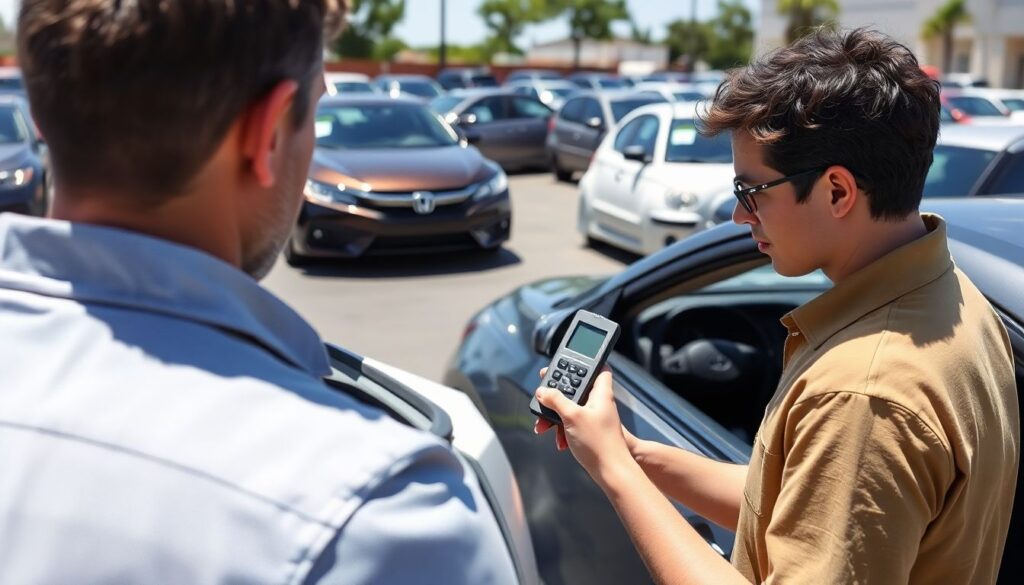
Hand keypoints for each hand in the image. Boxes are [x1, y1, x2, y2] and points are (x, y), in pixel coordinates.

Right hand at [532, 366, 634, 480]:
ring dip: (556, 415)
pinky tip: (558, 439)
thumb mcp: (572, 416)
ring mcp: (594, 417)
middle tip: (545, 394)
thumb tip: (543, 391)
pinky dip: (562, 428)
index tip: (567, 362)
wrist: (611, 472)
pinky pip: (572, 423)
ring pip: (571, 408)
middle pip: (577, 388)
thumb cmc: (599, 443)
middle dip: (558, 394)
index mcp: (601, 393)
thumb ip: (556, 400)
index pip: (598, 368)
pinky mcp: (590, 431)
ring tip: (545, 424)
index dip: (584, 363)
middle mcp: (599, 403)